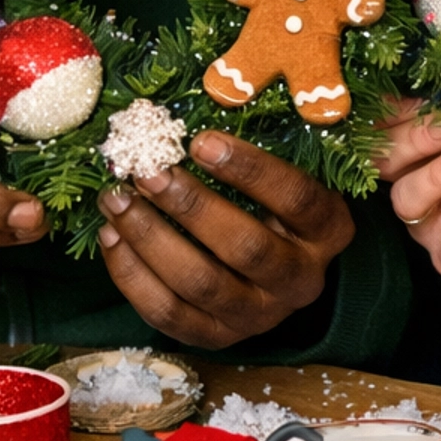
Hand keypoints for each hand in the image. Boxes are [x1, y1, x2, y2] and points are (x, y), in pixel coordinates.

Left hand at [96, 131, 352, 346]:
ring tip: (116, 198)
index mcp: (329, 231)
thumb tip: (206, 103)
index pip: (297, 199)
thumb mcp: (287, 172)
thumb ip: (263, 147)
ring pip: (200, 283)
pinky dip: (132, 276)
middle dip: (189, 206)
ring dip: (150, 238)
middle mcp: (301, 280)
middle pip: (245, 247)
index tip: (201, 141)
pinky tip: (111, 237)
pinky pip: (168, 313)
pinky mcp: (217, 337)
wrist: (275, 273)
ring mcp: (259, 315)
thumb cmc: (274, 203)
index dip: (250, 169)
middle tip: (146, 171)